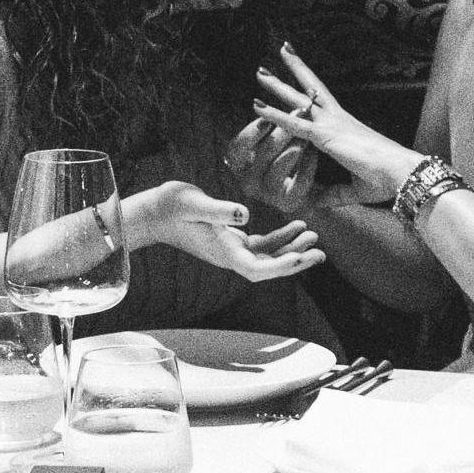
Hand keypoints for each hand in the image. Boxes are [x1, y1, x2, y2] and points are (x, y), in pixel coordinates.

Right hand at [130, 181, 325, 281]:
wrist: (154, 211)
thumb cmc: (171, 206)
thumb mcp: (194, 203)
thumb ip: (219, 210)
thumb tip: (245, 214)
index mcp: (222, 251)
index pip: (256, 269)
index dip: (280, 267)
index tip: (300, 257)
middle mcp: (229, 256)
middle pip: (268, 269)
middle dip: (295, 262)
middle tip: (319, 253)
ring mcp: (230, 250)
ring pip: (268, 257)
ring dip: (291, 249)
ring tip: (314, 238)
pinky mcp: (231, 240)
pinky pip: (261, 245)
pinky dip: (279, 238)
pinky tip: (296, 226)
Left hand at [249, 42, 422, 205]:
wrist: (401, 175)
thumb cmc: (386, 179)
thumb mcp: (354, 188)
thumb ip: (333, 193)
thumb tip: (317, 201)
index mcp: (345, 127)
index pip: (324, 101)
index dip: (311, 87)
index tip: (301, 72)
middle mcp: (338, 119)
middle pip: (311, 88)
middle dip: (295, 70)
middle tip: (281, 51)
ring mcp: (331, 124)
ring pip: (299, 99)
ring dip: (278, 86)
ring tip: (259, 71)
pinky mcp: (326, 136)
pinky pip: (294, 124)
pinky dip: (275, 115)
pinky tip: (257, 106)